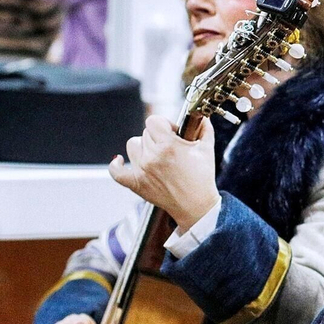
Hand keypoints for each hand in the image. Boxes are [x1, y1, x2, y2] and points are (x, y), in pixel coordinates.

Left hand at [108, 116, 218, 231]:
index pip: (154, 121)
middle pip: (146, 133)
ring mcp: (142, 170)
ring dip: (143, 147)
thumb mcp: (207, 149)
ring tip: (155, 154)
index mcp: (169, 146)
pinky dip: (116, 165)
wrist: (196, 206)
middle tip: (170, 147)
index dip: (164, 123)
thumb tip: (202, 117)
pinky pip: (117, 172)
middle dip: (159, 137)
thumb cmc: (202, 179)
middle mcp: (152, 157)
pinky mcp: (136, 184)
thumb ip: (204, 128)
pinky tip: (120, 161)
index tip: (172, 131)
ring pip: (133, 145)